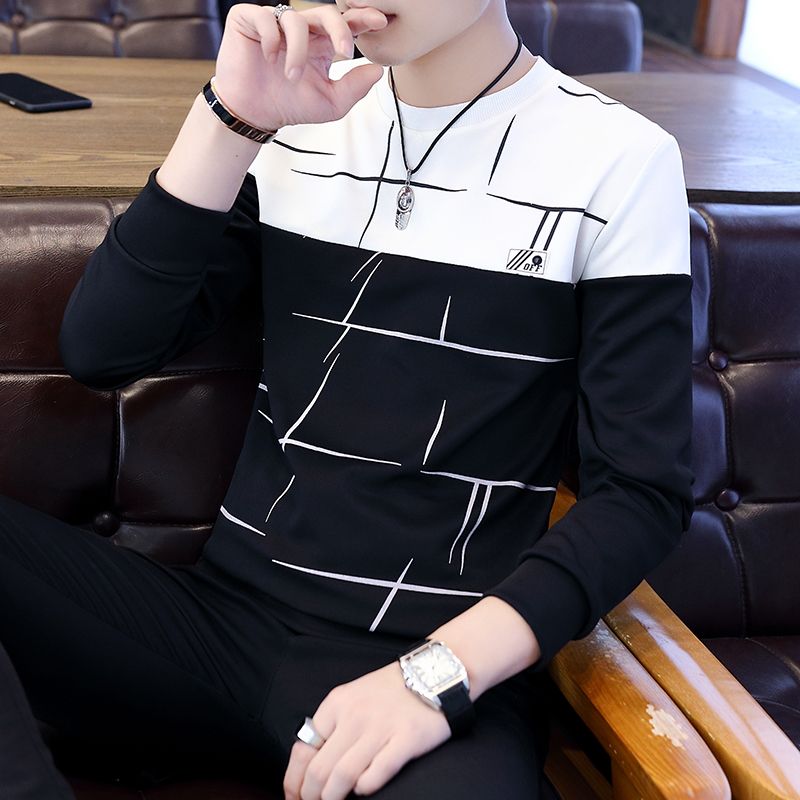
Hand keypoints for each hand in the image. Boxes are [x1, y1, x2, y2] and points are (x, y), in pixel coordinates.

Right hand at [213, 3, 387, 131]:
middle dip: (339, 28)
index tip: (380, 22)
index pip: (345, 25)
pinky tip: (268, 58)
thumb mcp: (330, 103)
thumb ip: (355, 88)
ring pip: (296, 20)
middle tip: (345, 50)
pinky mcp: (249, 19)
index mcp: (321, 44)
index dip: (362, 19)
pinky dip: (271, 38)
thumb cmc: (289, 106)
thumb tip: (378, 70)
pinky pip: (265, 17)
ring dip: (298, 51)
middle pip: (326, 12)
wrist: (253, 114)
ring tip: (292, 75)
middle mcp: (301, 30)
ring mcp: (276, 22)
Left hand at [283, 661, 451, 798]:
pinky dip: (365, 787)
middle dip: (312, 796)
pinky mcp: (406, 740)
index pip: (303, 749)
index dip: (294, 781)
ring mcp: (380, 728)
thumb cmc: (392, 689)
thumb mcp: (354, 697)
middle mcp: (354, 715)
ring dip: (334, 798)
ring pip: (342, 776)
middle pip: (319, 769)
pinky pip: (376, 773)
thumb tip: (310, 763)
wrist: (434, 672)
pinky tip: (364, 787)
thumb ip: (334, 724)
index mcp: (336, 704)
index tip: (295, 796)